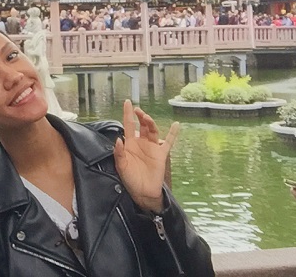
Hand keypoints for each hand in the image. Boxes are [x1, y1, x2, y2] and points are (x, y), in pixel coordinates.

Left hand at [114, 99, 179, 213]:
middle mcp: (141, 142)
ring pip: (152, 130)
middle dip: (139, 116)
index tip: (127, 102)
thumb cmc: (130, 179)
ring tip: (146, 117)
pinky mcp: (161, 154)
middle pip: (141, 125)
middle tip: (137, 110)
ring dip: (149, 122)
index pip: (128, 125)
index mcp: (129, 144)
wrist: (143, 192)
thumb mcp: (121, 166)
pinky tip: (176, 125)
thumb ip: (119, 153)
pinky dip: (173, 133)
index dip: (127, 114)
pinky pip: (168, 142)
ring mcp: (151, 147)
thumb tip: (118, 139)